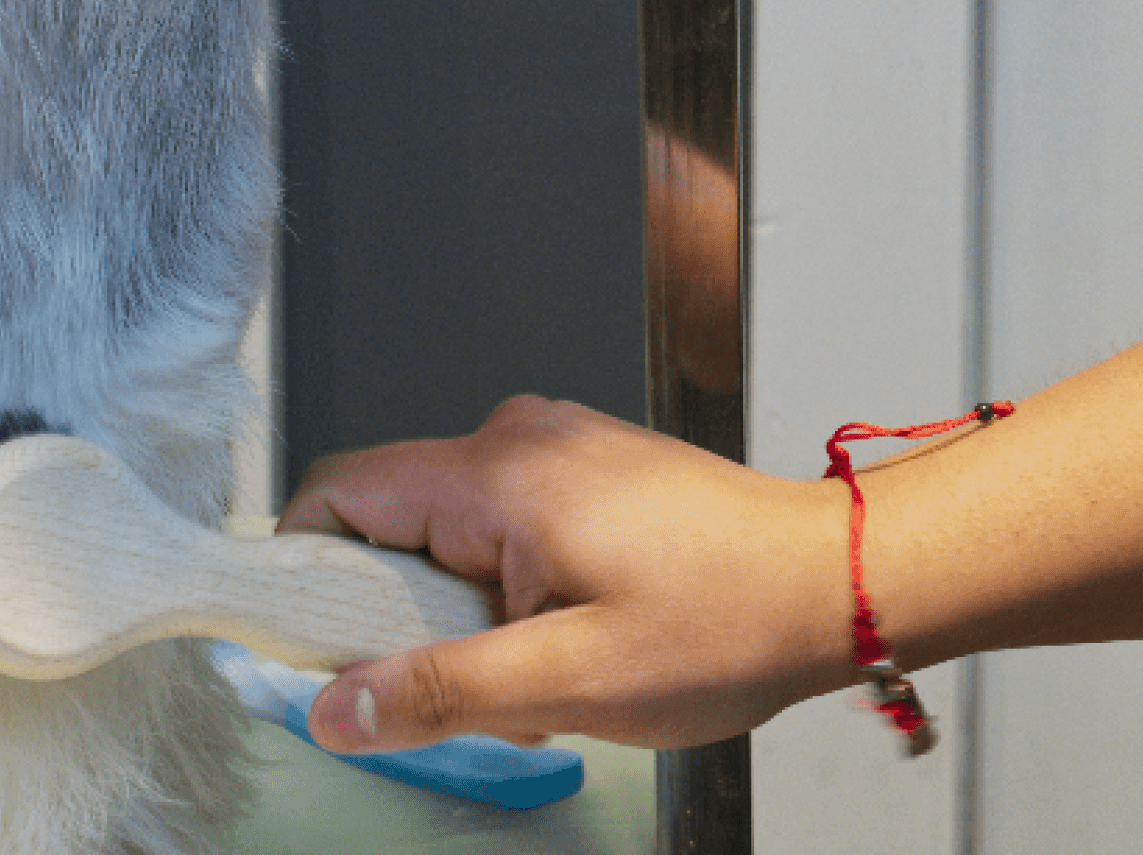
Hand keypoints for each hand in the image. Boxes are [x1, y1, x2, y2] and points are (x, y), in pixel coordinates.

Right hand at [276, 396, 852, 753]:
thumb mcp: (572, 680)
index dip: (305, 565)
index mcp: (495, 473)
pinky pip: (500, 516)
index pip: (341, 490)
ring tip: (537, 661)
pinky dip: (505, 579)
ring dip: (461, 601)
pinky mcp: (583, 465)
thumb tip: (333, 706)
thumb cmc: (725, 623)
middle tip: (461, 678)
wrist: (836, 580)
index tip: (310, 641)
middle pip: (392, 513)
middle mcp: (513, 436)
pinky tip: (569, 630)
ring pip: (448, 523)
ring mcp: (552, 443)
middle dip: (401, 606)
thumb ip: (442, 690)